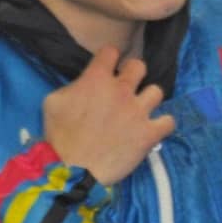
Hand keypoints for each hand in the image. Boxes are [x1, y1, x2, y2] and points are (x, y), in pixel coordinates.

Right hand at [42, 46, 174, 185]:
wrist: (72, 170)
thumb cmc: (58, 136)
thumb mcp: (52, 101)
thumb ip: (71, 86)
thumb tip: (82, 85)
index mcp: (96, 78)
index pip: (111, 51)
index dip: (109, 59)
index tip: (107, 68)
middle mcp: (121, 89)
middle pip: (139, 65)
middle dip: (133, 74)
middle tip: (125, 88)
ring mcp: (138, 111)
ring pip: (157, 91)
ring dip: (148, 99)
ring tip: (140, 110)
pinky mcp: (149, 133)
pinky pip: (169, 121)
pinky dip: (163, 124)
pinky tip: (153, 129)